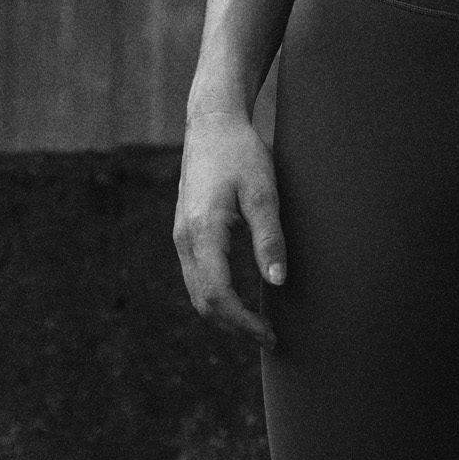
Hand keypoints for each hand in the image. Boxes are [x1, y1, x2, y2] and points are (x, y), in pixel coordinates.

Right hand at [172, 109, 285, 346]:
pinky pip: (196, 276)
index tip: (271, 334)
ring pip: (196, 291)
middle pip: (203, 301)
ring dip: (224, 314)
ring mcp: (180, 236)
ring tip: (257, 324)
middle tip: (269, 336)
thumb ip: (270, 237)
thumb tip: (277, 282)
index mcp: (202, 231)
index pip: (218, 295)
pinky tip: (240, 298)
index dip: (243, 322)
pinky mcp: (185, 231)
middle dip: (234, 326)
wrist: (211, 123)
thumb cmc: (241, 153)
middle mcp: (184, 239)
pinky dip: (215, 295)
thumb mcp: (264, 191)